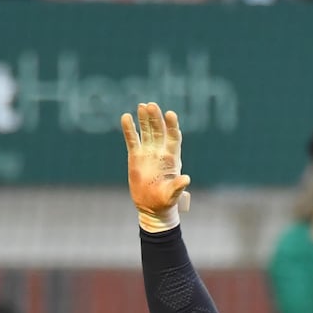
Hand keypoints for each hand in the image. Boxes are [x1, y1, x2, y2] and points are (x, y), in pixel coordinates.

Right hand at [120, 102, 191, 231]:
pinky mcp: (136, 156)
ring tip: (142, 105)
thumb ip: (177, 187)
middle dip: (156, 118)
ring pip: (146, 132)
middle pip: (159, 130)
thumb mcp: (171, 195)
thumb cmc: (164, 202)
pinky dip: (129, 129)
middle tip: (151, 105)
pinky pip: (132, 140)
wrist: (151, 207)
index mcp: (172, 158)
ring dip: (144, 119)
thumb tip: (186, 179)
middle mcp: (160, 152)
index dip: (172, 126)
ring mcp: (148, 153)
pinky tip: (126, 117)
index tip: (170, 114)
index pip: (173, 137)